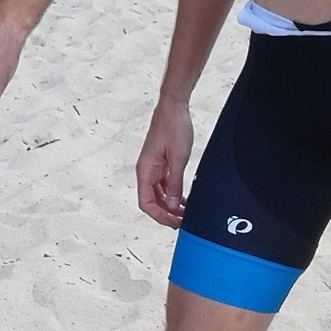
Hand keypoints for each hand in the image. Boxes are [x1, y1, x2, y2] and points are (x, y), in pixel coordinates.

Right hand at [136, 97, 192, 226]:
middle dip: (165, 214)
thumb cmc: (173, 126)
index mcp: (145, 170)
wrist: (173, 107)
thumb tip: (171, 205)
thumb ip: (174, 183)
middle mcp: (146, 170)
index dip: (159, 216)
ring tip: (185, 213)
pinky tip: (182, 199)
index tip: (173, 223)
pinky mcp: (160, 163)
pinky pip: (163, 185)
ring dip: (169, 205)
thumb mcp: (178, 158)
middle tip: (182, 222)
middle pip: (151, 201)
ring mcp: (153, 167)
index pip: (146, 203)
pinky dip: (172, 194)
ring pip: (157, 194)